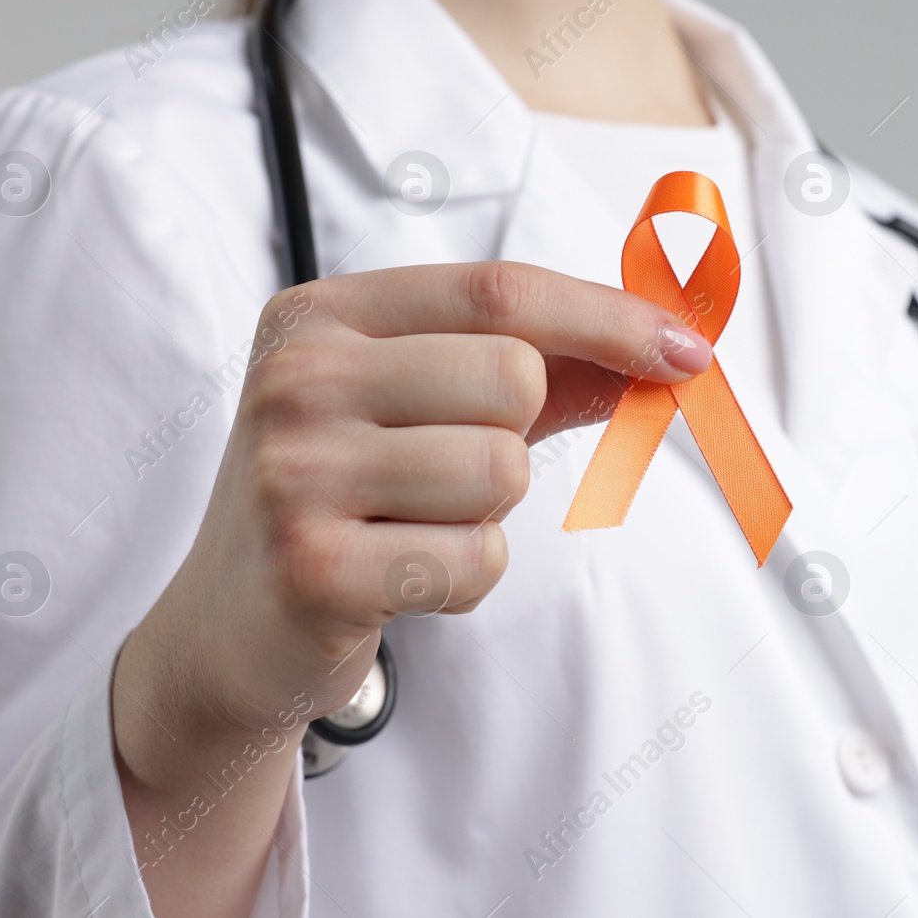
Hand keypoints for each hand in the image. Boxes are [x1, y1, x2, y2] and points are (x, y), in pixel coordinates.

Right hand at [110, 261, 710, 916]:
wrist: (230, 627)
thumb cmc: (342, 498)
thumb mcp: (412, 407)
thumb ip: (532, 368)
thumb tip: (664, 348)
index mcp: (322, 314)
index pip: (499, 290)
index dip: (609, 317)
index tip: (687, 350)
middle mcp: (297, 377)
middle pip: (512, 377)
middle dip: (515, 437)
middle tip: (443, 475)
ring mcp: (295, 470)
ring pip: (503, 471)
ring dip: (484, 515)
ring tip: (409, 526)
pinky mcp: (313, 566)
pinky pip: (478, 560)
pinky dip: (464, 579)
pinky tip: (398, 577)